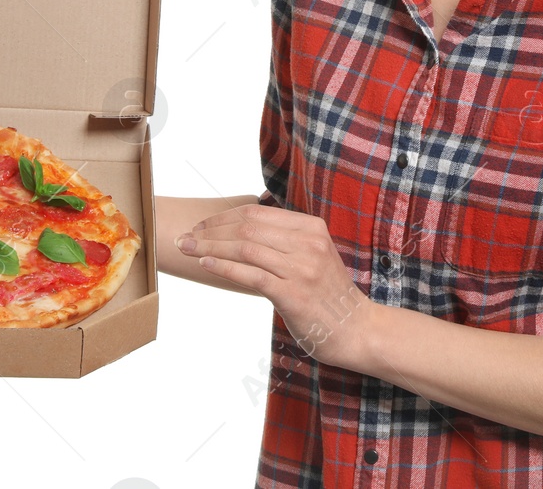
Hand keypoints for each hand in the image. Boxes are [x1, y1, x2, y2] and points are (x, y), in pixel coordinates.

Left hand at [175, 203, 374, 369]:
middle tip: (185, 236)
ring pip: (245, 247)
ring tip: (186, 248)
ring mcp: (301, 267)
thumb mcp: (313, 256)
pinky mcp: (293, 293)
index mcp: (311, 228)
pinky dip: (223, 266)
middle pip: (247, 226)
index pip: (256, 212)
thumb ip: (285, 241)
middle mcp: (307, 242)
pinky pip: (250, 273)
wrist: (357, 329)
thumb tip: (243, 231)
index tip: (201, 225)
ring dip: (209, 246)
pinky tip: (205, 264)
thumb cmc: (328, 296)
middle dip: (210, 230)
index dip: (223, 217)